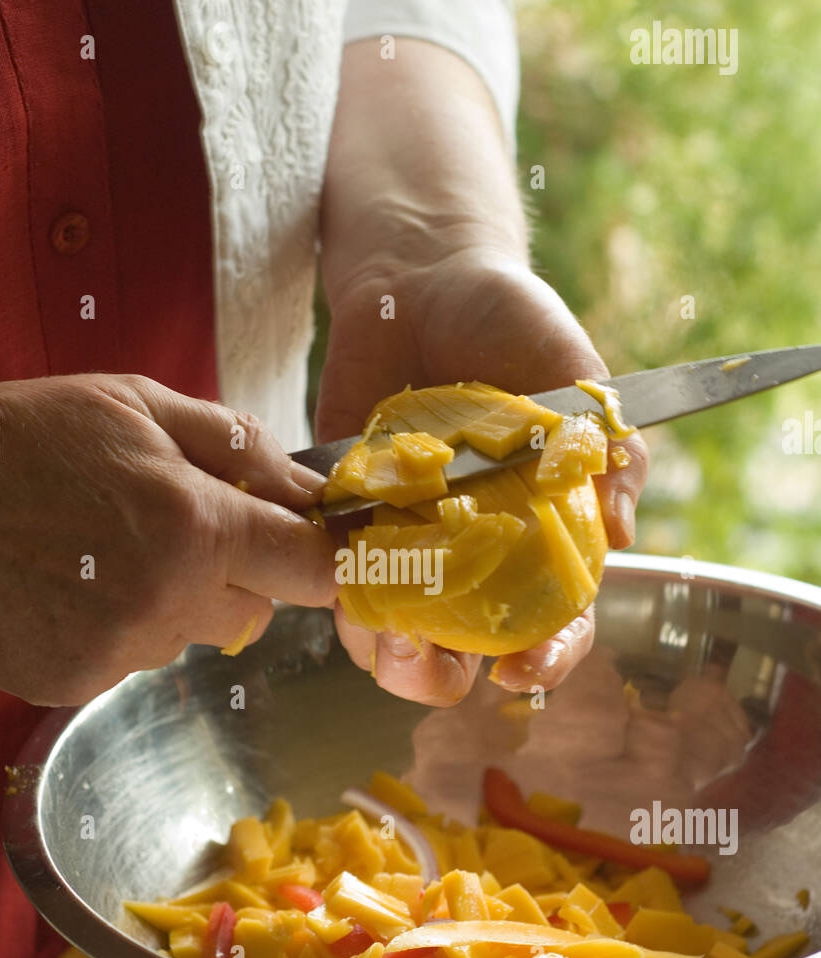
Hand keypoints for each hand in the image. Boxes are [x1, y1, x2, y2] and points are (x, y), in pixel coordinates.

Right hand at [0, 374, 334, 704]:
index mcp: (195, 524)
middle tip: (171, 527)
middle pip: (257, 611)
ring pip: (190, 635)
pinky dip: (114, 628)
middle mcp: (168, 599)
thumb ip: (237, 444)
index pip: (312, 569)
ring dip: (170, 600)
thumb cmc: (19, 440)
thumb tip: (309, 486)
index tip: (313, 546)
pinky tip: (66, 585)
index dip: (321, 557)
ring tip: (99, 550)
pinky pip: (132, 659)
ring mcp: (119, 650)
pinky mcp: (76, 682)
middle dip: (234, 573)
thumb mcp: (133, 404)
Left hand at [317, 250, 647, 705]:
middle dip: (447, 677)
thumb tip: (621, 531)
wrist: (423, 280)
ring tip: (383, 631)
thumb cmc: (514, 328)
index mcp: (540, 538)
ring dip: (385, 651)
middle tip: (437, 662)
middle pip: (465, 653)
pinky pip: (336, 578)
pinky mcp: (346, 519)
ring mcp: (406, 542)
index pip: (554, 624)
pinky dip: (337, 591)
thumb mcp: (579, 382)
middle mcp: (473, 556)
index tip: (525, 671)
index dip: (546, 659)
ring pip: (392, 632)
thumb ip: (609, 451)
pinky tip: (342, 576)